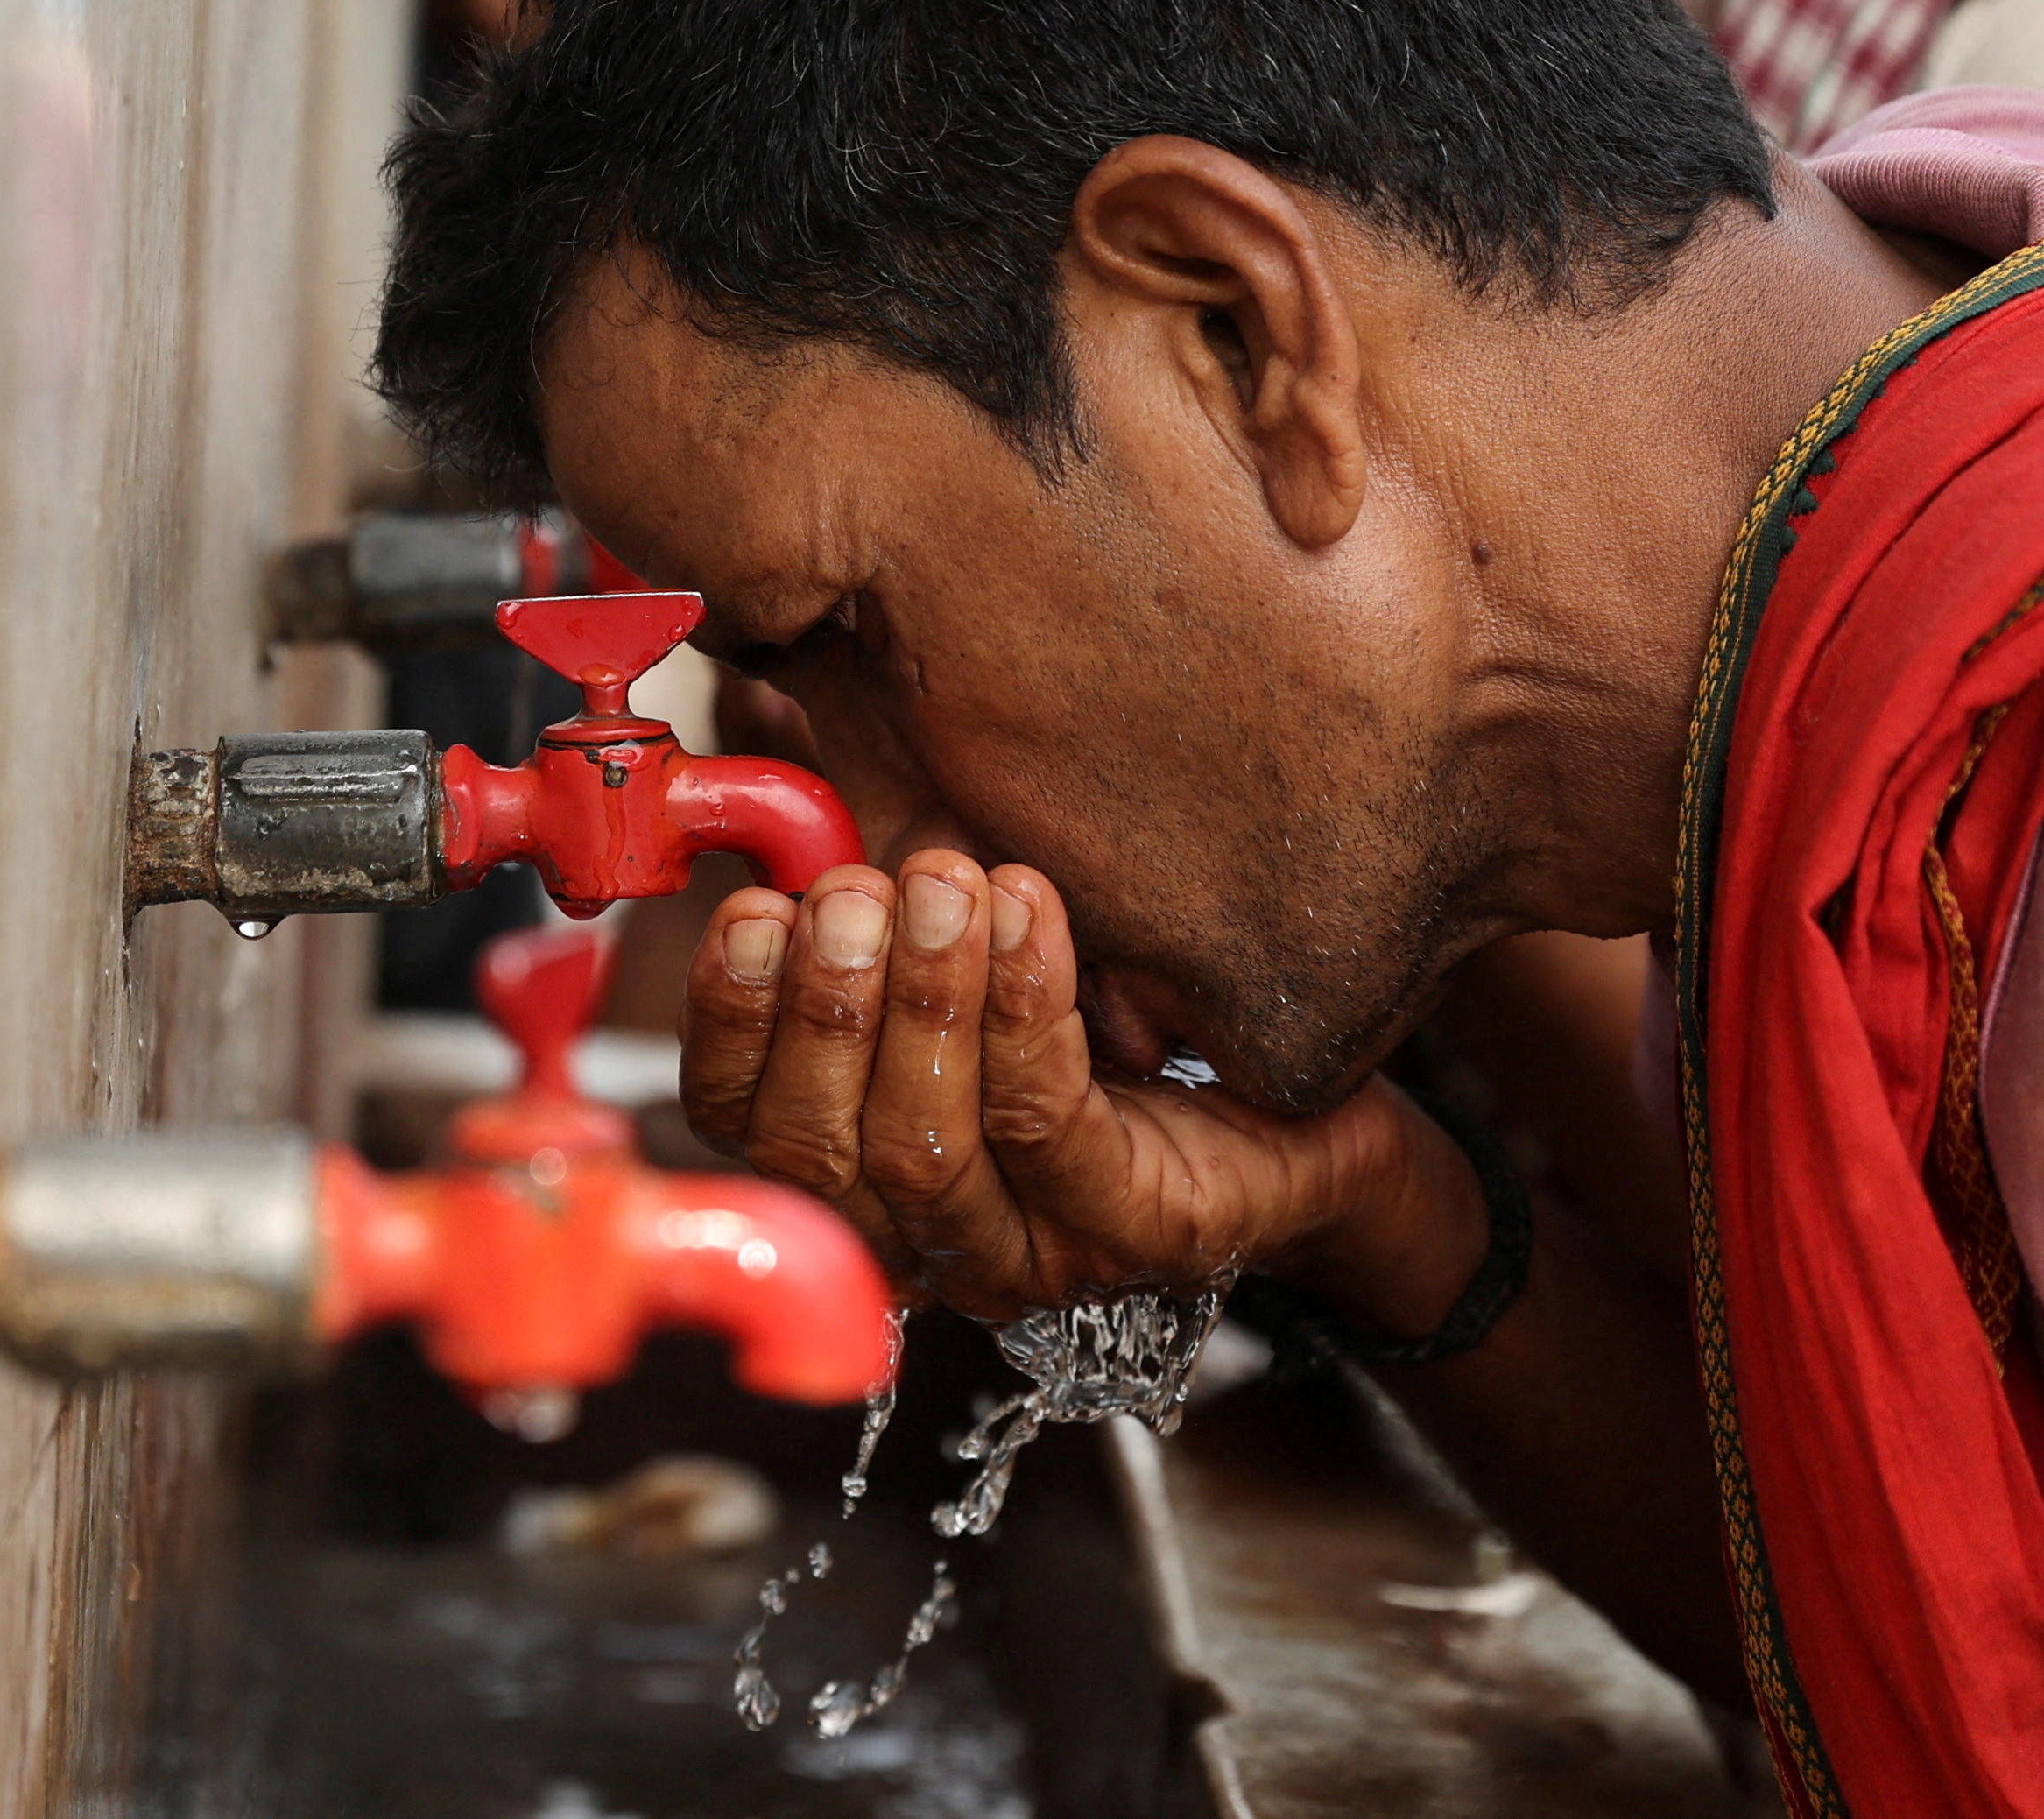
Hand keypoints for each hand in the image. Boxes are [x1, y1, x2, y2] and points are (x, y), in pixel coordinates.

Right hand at [677, 851, 1481, 1324]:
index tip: (754, 911)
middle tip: (859, 892)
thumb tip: (785, 789)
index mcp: (863, 1173)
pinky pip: (1047, 1123)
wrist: (1312, 1107)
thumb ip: (881, 904)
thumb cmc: (1124, 1020)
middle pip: (823, 1151)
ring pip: (925, 1149)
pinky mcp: (1133, 1233)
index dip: (730, 1023)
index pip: (744, 1128)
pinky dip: (1024, 1007)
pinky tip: (1030, 912)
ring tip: (949, 882)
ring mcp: (1031, 1253)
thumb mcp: (978, 955)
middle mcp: (929, 1239)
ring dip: (925, 1000)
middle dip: (828, 1006)